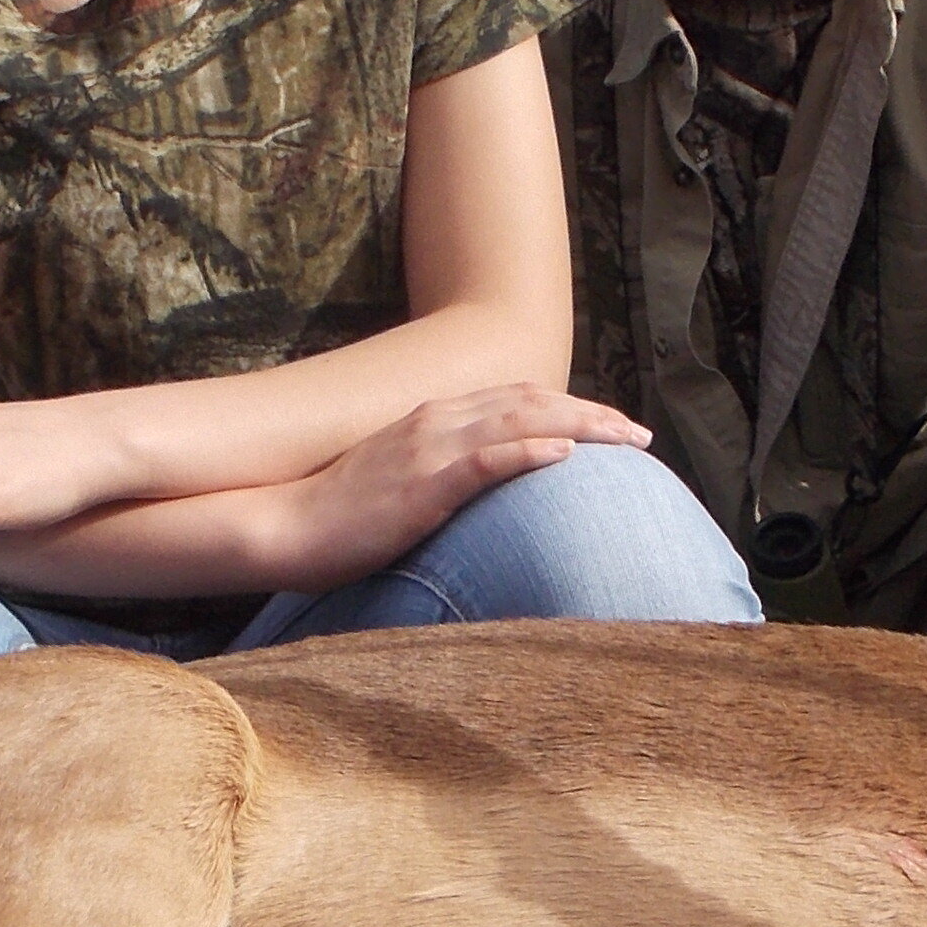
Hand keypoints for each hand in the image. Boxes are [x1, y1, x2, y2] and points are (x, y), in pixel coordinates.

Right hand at [265, 389, 650, 589]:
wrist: (287, 525)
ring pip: (518, 422)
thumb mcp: (404, 483)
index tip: (614, 427)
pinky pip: (482, 461)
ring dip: (578, 426)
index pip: (517, 401)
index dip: (571, 407)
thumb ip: (447, 473)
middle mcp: (437, 421)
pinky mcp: (420, 484)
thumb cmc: (343, 515)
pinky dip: (526, 452)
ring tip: (623, 439)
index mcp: (434, 420)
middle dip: (592, 414)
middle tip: (639, 435)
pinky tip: (563, 454)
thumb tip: (487, 486)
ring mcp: (429, 449)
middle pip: (531, 402)